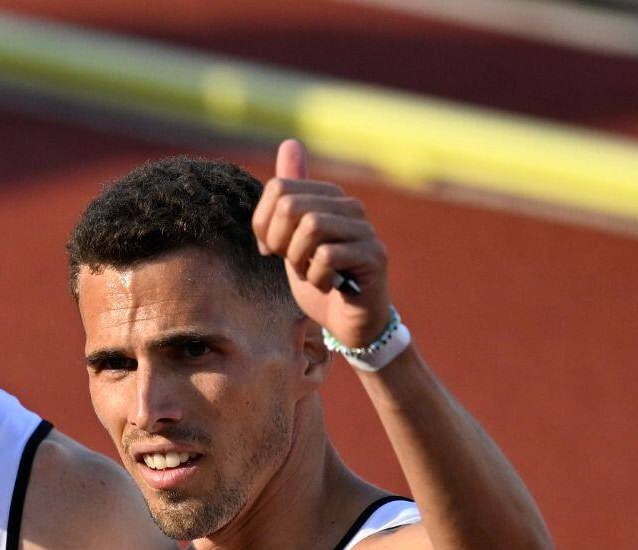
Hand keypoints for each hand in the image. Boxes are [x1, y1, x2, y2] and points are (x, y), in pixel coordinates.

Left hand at [254, 139, 391, 348]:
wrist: (348, 320)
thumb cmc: (319, 278)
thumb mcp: (291, 238)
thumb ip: (288, 197)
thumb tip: (290, 142)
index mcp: (328, 198)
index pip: (278, 190)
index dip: (263, 225)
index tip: (271, 249)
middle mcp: (350, 207)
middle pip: (291, 207)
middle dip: (279, 243)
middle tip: (292, 263)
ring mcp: (365, 230)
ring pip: (311, 227)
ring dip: (299, 260)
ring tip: (311, 273)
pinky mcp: (374, 256)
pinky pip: (327, 255)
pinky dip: (316, 277)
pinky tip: (327, 285)